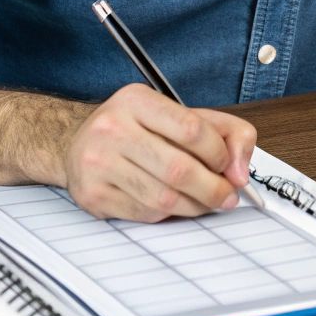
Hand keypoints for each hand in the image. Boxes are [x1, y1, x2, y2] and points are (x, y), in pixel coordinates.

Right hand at [60, 83, 256, 221]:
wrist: (75, 144)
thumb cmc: (136, 130)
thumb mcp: (180, 116)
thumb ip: (225, 132)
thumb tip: (240, 172)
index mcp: (137, 101)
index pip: (192, 129)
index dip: (219, 154)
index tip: (228, 167)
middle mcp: (112, 128)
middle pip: (179, 169)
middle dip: (213, 189)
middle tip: (227, 197)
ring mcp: (98, 163)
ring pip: (164, 198)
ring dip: (195, 207)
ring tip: (206, 203)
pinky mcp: (92, 195)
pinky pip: (145, 214)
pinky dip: (168, 215)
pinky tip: (174, 205)